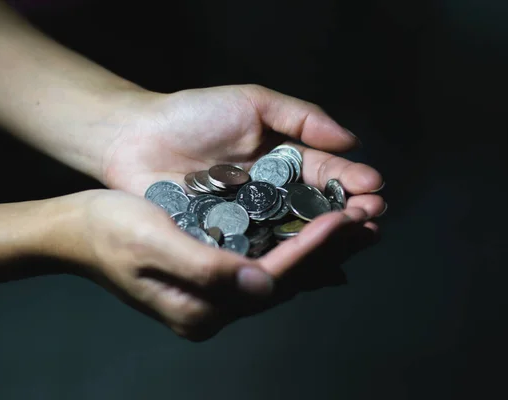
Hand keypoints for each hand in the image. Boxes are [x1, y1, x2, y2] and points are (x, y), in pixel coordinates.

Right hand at [52, 190, 381, 340]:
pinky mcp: (217, 275)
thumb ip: (205, 268)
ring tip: (360, 226)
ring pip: (285, 272)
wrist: (76, 230)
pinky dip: (299, 247)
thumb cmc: (109, 230)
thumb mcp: (152, 244)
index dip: (312, 248)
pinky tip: (322, 236)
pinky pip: (270, 264)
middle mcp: (216, 307)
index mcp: (202, 306)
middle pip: (288, 280)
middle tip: (371, 221)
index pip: (273, 278)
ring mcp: (218, 294)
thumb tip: (262, 283)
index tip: (344, 218)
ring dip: (323, 249)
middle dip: (331, 250)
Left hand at [102, 85, 385, 276]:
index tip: (373, 189)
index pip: (326, 174)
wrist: (135, 138)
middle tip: (371, 220)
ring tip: (353, 242)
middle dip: (347, 215)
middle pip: (318, 210)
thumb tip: (351, 139)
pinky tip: (312, 267)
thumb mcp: (253, 103)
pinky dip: (286, 260)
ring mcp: (253, 221)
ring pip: (296, 235)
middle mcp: (274, 195)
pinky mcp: (228, 242)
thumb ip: (301, 117)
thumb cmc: (192, 115)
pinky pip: (261, 253)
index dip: (350, 181)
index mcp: (284, 162)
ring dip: (326, 241)